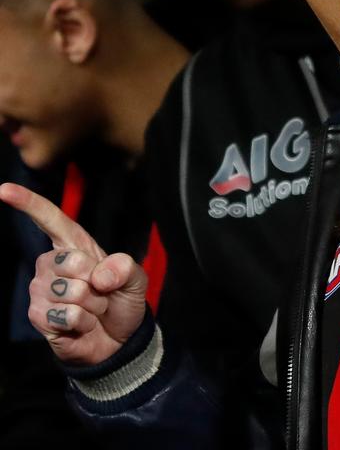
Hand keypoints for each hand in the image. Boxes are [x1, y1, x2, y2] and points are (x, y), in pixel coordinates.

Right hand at [0, 182, 147, 364]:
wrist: (118, 339)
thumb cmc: (121, 301)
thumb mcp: (135, 279)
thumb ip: (125, 268)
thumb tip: (102, 274)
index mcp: (74, 245)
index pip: (49, 219)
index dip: (27, 202)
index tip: (4, 190)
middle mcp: (51, 263)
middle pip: (69, 261)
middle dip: (96, 281)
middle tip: (101, 292)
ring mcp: (41, 289)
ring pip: (70, 291)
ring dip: (92, 305)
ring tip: (92, 309)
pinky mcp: (38, 316)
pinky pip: (65, 314)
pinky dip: (83, 322)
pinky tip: (82, 324)